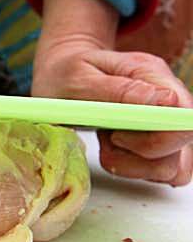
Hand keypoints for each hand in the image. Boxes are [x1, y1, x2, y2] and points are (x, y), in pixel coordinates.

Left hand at [32, 0, 192, 185]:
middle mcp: (167, 97)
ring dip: (135, 165)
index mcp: (150, 73)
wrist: (60, 73)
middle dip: (141, 154)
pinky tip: (111, 150)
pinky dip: (132, 168)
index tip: (117, 136)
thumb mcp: (78, 76)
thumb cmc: (66, 71)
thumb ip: (117, 89)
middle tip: (107, 139)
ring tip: (106, 143)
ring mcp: (164, 120)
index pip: (183, 114)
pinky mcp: (156, 140)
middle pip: (181, 144)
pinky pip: (158, 170)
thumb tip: (161, 100)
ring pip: (173, 165)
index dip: (158, 137)